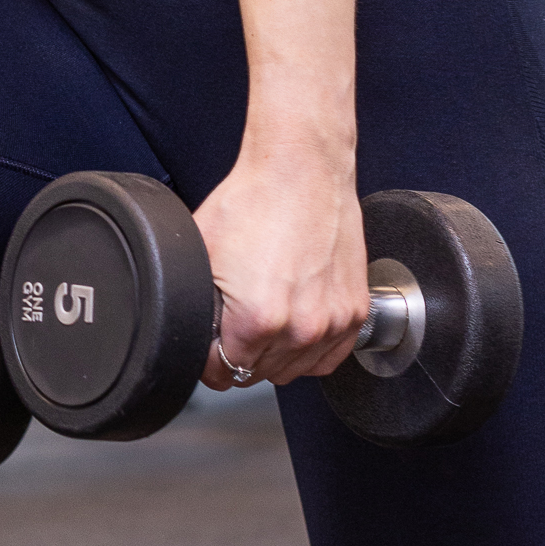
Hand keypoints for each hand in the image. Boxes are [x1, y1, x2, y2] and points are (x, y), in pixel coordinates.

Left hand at [194, 146, 367, 390]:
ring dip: (275, 356)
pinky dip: (311, 350)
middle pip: (257, 375)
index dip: (208, 361)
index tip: (208, 348)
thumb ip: (195, 303)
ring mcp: (333, 322)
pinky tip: (294, 326)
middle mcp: (301, 328)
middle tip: (234, 325)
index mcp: (258, 318)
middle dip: (240, 356)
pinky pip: (328, 358)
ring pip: (293, 371)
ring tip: (264, 321)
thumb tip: (189, 329)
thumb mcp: (201, 252)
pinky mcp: (355, 312)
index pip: (223, 372)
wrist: (303, 170)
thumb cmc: (255, 200)